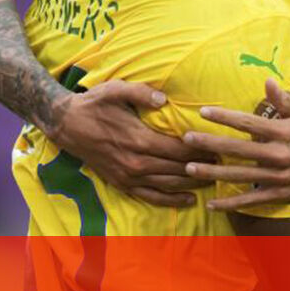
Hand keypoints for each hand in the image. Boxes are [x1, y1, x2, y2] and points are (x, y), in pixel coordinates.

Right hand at [49, 79, 214, 206]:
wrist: (66, 124)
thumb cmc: (94, 104)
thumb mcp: (116, 90)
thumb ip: (141, 93)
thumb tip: (164, 99)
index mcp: (138, 139)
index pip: (178, 150)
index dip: (200, 150)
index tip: (218, 148)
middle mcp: (135, 162)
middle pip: (177, 169)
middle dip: (202, 167)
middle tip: (223, 164)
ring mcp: (128, 176)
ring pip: (168, 185)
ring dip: (192, 185)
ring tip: (213, 180)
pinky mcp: (121, 184)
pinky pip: (150, 197)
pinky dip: (170, 201)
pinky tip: (188, 200)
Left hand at [183, 79, 289, 210]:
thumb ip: (283, 99)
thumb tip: (266, 81)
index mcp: (282, 132)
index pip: (247, 122)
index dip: (224, 116)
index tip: (203, 111)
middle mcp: (278, 154)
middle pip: (237, 149)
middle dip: (209, 143)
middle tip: (186, 138)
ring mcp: (279, 177)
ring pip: (240, 175)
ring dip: (213, 172)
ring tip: (189, 168)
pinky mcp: (281, 194)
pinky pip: (252, 200)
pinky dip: (231, 203)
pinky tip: (212, 203)